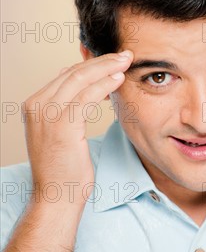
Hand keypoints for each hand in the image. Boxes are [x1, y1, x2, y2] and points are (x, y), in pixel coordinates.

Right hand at [21, 51, 132, 209]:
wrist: (56, 196)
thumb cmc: (63, 167)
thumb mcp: (61, 130)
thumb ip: (66, 106)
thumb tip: (79, 83)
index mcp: (34, 104)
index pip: (66, 74)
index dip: (93, 64)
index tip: (113, 60)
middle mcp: (36, 105)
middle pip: (74, 72)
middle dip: (103, 61)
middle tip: (125, 55)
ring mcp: (47, 113)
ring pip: (81, 78)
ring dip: (107, 68)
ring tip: (126, 63)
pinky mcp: (62, 124)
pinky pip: (87, 95)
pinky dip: (105, 84)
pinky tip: (119, 80)